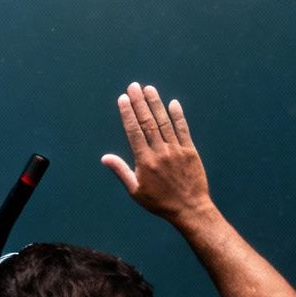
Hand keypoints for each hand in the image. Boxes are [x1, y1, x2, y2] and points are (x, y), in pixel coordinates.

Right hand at [102, 83, 213, 225]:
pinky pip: (183, 130)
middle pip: (148, 122)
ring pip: (164, 122)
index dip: (128, 113)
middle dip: (139, 102)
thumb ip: (121, 171)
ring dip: (156, 104)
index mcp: (145, 161)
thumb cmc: (159, 202)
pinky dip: (178, 116)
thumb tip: (105, 157)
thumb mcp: (136, 191)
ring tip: (149, 89)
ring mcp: (176, 150)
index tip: (123, 99)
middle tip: (133, 86)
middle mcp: (160, 152)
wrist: (190, 209)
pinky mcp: (190, 152)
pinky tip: (173, 103)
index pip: (134, 131)